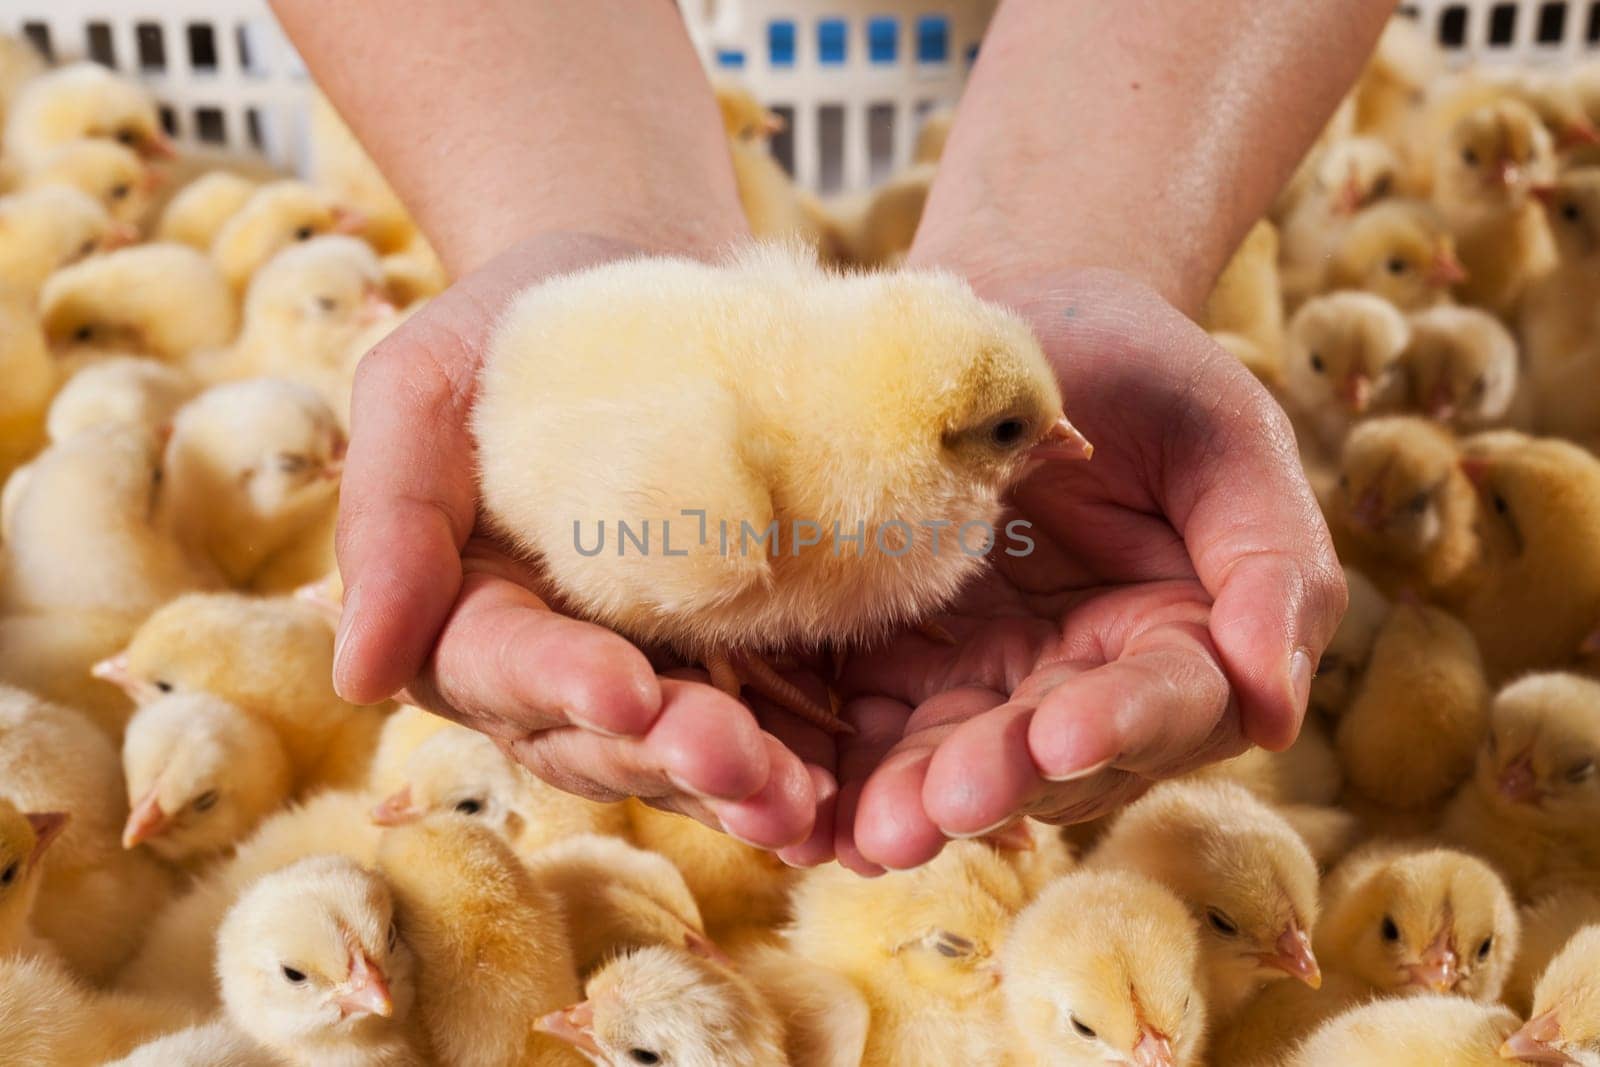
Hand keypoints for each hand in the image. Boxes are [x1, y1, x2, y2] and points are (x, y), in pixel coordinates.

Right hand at [332, 233, 820, 852]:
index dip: (558, 684)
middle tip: (736, 762)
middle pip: (592, 739)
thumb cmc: (509, 330)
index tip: (624, 693)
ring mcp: (645, 670)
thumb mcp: (422, 386)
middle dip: (661, 755)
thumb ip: (388, 518)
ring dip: (732, 784)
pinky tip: (833, 792)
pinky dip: (788, 763)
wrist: (633, 283)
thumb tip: (357, 677)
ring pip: (672, 755)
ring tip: (798, 801)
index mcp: (462, 612)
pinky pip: (754, 727)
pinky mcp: (729, 660)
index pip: (497, 664)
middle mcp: (551, 667)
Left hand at [831, 269, 1345, 873]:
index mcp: (1180, 637)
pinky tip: (812, 814)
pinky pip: (873, 731)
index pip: (1168, 702)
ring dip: (916, 798)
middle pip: (1052, 758)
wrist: (1015, 312)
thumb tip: (1278, 712)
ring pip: (958, 763)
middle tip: (943, 802)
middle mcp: (1085, 684)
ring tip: (874, 828)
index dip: (1120, 725)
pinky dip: (846, 772)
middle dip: (998, 780)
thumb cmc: (1135, 364)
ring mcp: (987, 683)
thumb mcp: (1221, 432)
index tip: (1061, 736)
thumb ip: (1271, 559)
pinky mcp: (899, 669)